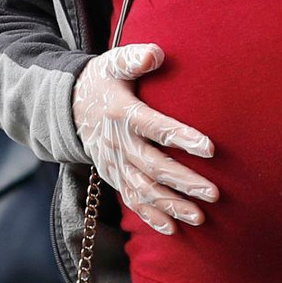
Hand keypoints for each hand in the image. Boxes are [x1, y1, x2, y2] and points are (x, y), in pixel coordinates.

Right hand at [72, 43, 217, 235]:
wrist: (68, 105)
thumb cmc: (102, 80)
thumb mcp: (113, 63)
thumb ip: (134, 58)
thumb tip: (156, 54)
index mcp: (122, 113)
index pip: (155, 127)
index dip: (181, 137)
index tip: (210, 148)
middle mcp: (117, 143)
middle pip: (153, 165)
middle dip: (183, 180)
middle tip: (213, 192)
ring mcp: (114, 163)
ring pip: (143, 189)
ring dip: (171, 204)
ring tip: (199, 216)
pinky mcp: (112, 175)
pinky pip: (131, 200)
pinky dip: (150, 216)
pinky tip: (173, 229)